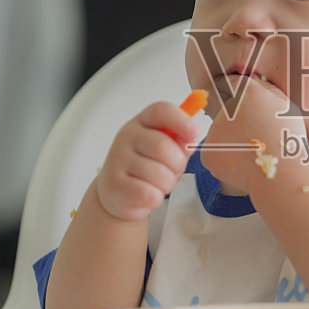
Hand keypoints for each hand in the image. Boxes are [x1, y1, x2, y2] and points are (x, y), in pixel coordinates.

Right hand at [93, 102, 200, 221]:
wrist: (117, 193)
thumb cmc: (146, 168)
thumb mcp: (165, 150)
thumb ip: (180, 141)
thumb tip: (191, 137)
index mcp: (142, 122)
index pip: (161, 110)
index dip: (181, 120)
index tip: (194, 133)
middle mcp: (127, 136)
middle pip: (163, 146)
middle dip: (176, 165)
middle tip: (171, 172)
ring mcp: (117, 159)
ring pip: (159, 174)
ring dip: (167, 185)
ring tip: (157, 184)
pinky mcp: (114, 184)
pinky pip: (149, 193)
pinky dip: (155, 198)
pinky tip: (147, 194)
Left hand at [201, 74, 306, 191]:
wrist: (281, 172)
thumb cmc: (286, 141)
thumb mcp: (284, 104)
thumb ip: (265, 89)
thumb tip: (251, 80)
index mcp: (246, 92)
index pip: (232, 85)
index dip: (240, 99)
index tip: (246, 108)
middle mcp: (225, 107)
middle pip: (225, 112)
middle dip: (236, 122)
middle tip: (255, 137)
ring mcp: (213, 131)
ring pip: (220, 134)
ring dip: (232, 142)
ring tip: (252, 153)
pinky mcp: (207, 153)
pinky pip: (216, 154)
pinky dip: (226, 160)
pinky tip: (243, 163)